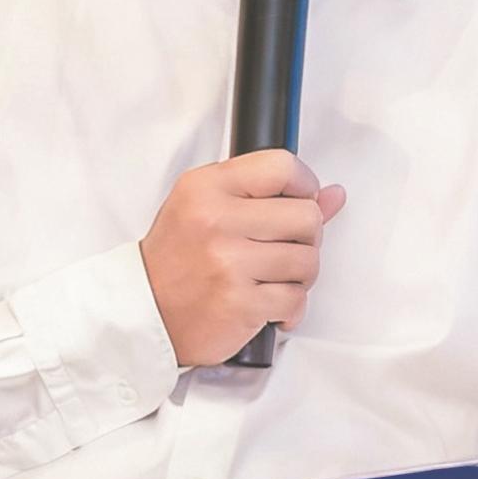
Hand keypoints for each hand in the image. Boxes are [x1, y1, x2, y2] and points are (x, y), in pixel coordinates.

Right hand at [140, 148, 346, 367]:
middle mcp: (216, 220)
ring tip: (274, 278)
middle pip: (307, 216)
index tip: (298, 202)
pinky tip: (268, 304)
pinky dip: (290, 308)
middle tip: (284, 248)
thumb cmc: (177, 258)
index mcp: (207, 187)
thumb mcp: (208, 207)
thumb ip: (268, 195)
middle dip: (306, 237)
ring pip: (308, 260)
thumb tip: (333, 195)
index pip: (282, 166)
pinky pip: (296, 299)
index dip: (304, 186)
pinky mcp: (240, 303)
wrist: (145, 312)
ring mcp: (228, 263)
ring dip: (300, 275)